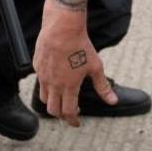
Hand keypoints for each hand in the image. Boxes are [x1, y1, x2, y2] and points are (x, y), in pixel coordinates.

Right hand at [34, 5, 114, 125]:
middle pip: (53, 110)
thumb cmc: (81, 46)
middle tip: (70, 114)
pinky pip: (40, 81)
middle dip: (62, 116)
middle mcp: (53, 84)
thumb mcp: (95, 67)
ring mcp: (43, 75)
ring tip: (62, 99)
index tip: (77, 123)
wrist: (63, 27)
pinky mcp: (37, 66)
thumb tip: (113, 101)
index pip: (68, 112)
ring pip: (43, 98)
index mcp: (69, 87)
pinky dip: (47, 86)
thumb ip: (103, 87)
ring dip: (52, 103)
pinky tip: (55, 80)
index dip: (73, 121)